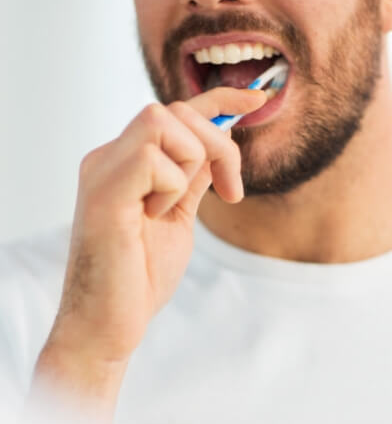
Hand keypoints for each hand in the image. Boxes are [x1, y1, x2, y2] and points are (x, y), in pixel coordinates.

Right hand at [46, 88, 266, 363]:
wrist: (109, 325)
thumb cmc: (139, 277)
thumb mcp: (177, 218)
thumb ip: (192, 179)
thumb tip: (217, 145)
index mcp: (125, 163)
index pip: (174, 112)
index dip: (219, 99)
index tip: (257, 100)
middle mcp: (109, 158)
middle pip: (175, 111)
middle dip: (219, 145)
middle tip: (230, 192)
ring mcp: (102, 171)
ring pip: (164, 122)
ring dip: (188, 167)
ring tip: (169, 210)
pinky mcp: (103, 192)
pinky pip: (152, 158)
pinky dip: (170, 188)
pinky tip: (153, 218)